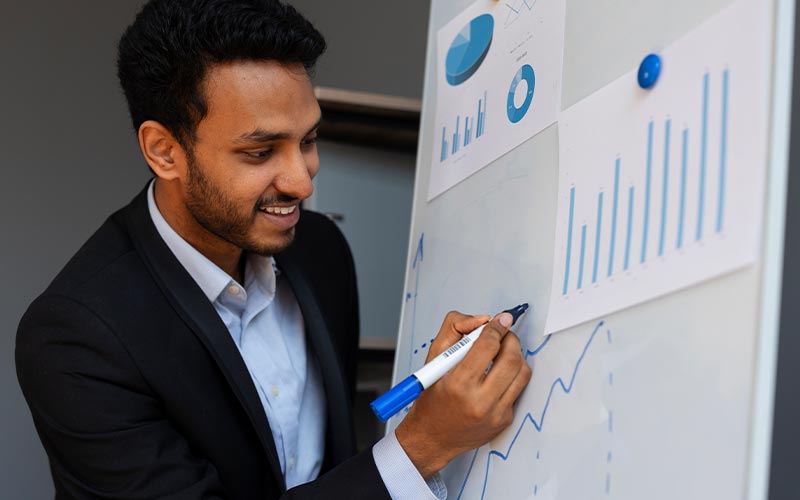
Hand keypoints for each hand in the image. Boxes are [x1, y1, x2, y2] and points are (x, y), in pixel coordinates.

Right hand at [395, 310, 531, 478]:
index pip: (488, 346)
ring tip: (502, 352)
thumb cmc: (431, 399)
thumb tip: (481, 320)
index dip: (496, 327)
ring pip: (522, 373)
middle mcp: (480, 401)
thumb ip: (453, 330)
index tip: (500, 320)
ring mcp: (495, 414)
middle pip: (512, 358)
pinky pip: (518, 390)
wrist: (432, 438)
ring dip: (516, 356)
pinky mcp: (504, 420)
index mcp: (458, 384)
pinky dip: (511, 376)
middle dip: (510, 339)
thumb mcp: (433, 360)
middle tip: (503, 334)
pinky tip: (498, 375)